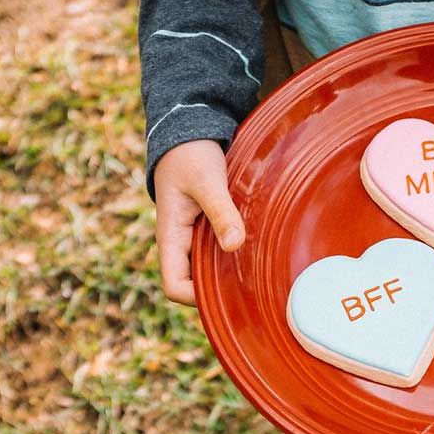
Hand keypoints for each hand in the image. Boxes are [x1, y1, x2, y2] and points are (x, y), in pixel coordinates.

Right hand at [153, 140, 244, 305]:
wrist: (189, 134)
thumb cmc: (191, 156)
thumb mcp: (207, 182)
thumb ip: (220, 212)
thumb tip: (234, 244)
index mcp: (171, 237)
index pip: (174, 286)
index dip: (196, 298)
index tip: (229, 291)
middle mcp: (181, 244)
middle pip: (195, 285)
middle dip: (220, 290)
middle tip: (257, 286)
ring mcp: (195, 238)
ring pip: (210, 271)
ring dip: (231, 273)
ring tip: (262, 270)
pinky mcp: (209, 229)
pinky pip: (220, 253)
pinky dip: (236, 256)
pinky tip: (259, 252)